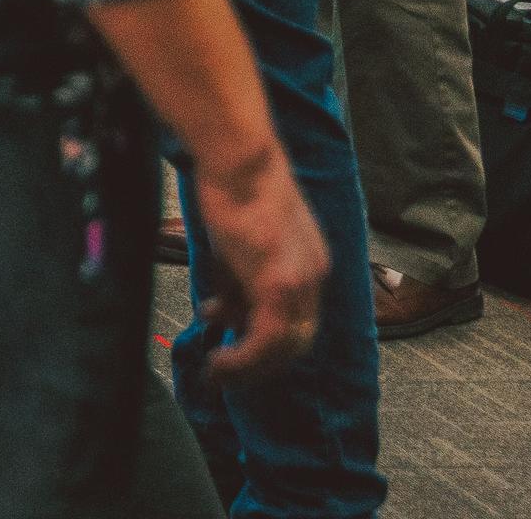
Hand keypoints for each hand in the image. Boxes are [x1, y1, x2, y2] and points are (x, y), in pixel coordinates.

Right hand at [191, 148, 329, 381]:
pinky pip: (266, 340)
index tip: (235, 347)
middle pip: (297, 341)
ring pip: (284, 348)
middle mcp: (313, 278)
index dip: (267, 342)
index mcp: (310, 264)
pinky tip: (218, 360)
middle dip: (259, 363)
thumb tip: (222, 310)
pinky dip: (244, 358)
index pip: (297, 318)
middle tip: (226, 371)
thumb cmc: (234, 183)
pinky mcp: (277, 285)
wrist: (239, 158)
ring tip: (217, 373)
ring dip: (249, 367)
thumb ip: (236, 278)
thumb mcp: (237, 240)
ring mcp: (299, 283)